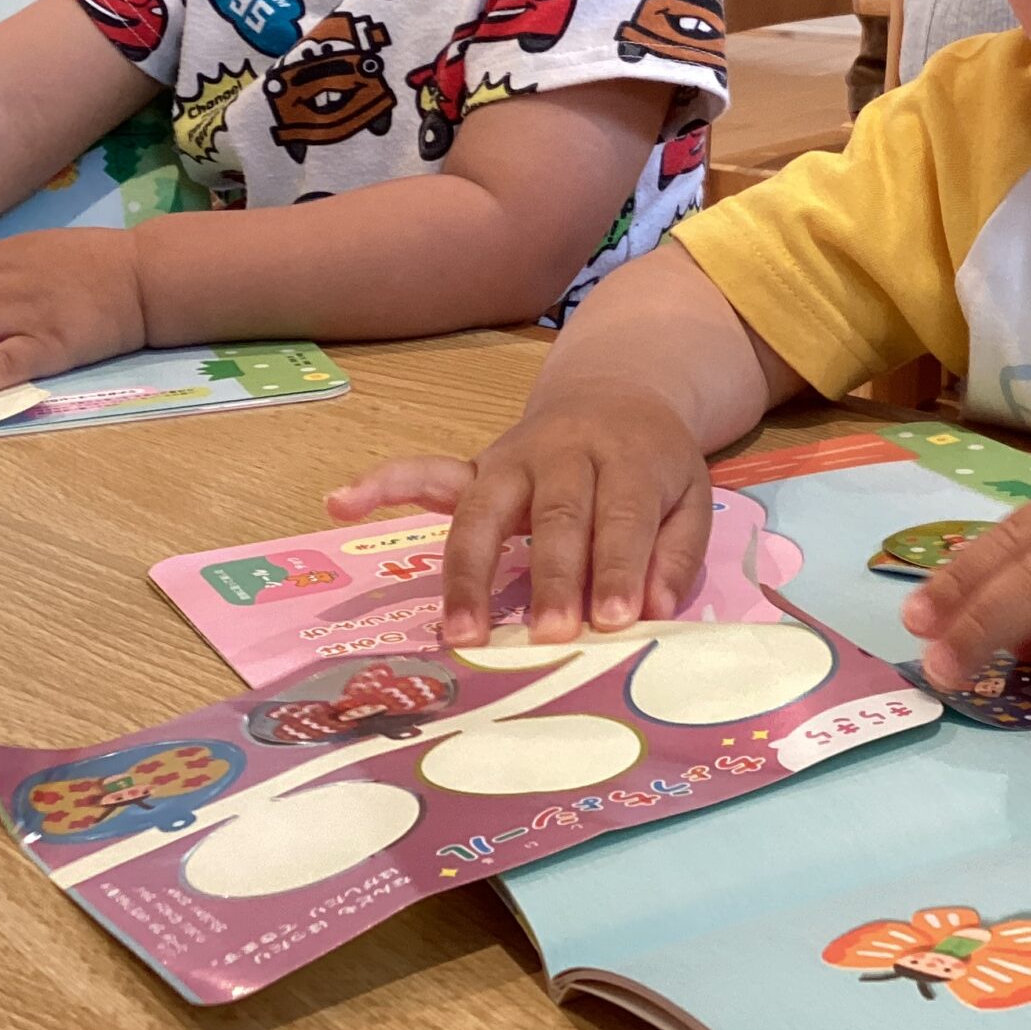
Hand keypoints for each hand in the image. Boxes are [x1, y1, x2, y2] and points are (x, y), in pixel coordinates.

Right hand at [328, 379, 715, 645]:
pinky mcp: (477, 466)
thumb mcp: (690, 498)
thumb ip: (676, 554)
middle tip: (551, 635)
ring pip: (483, 509)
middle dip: (551, 576)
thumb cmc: (653, 466)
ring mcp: (513, 458)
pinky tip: (341, 501)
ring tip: (460, 633)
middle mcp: (564, 453)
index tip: (613, 620)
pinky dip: (382, 484)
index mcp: (628, 458)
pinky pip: (425, 472)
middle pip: (555, 514)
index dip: (617, 567)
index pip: (621, 516)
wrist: (619, 394)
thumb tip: (652, 610)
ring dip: (470, 571)